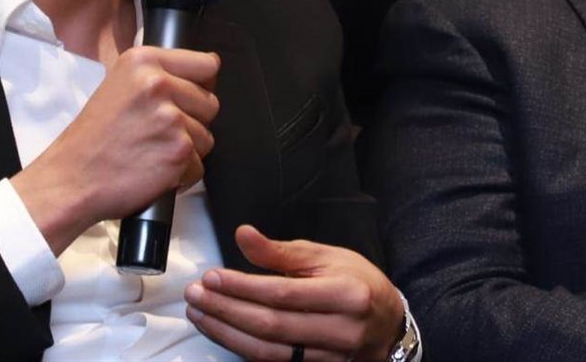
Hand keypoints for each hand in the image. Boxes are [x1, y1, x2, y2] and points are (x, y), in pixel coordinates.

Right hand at [12, 46, 219, 253]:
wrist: (72, 178)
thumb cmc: (91, 139)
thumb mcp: (117, 85)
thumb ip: (155, 75)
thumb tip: (204, 70)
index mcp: (142, 61)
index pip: (206, 64)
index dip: (201, 85)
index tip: (187, 98)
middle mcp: (158, 83)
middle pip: (210, 102)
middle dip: (193, 122)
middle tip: (158, 133)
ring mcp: (170, 117)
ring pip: (206, 136)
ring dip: (186, 150)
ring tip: (152, 152)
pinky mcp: (178, 150)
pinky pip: (199, 166)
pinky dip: (181, 176)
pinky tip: (154, 170)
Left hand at [184, 225, 403, 361]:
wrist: (390, 322)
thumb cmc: (356, 282)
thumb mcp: (325, 256)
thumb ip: (280, 252)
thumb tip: (242, 235)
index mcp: (347, 295)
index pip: (283, 294)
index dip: (242, 287)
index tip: (211, 277)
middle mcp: (341, 331)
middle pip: (272, 326)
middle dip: (226, 310)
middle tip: (194, 295)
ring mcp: (331, 358)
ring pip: (269, 351)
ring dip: (226, 333)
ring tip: (199, 314)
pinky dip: (243, 348)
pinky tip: (221, 332)